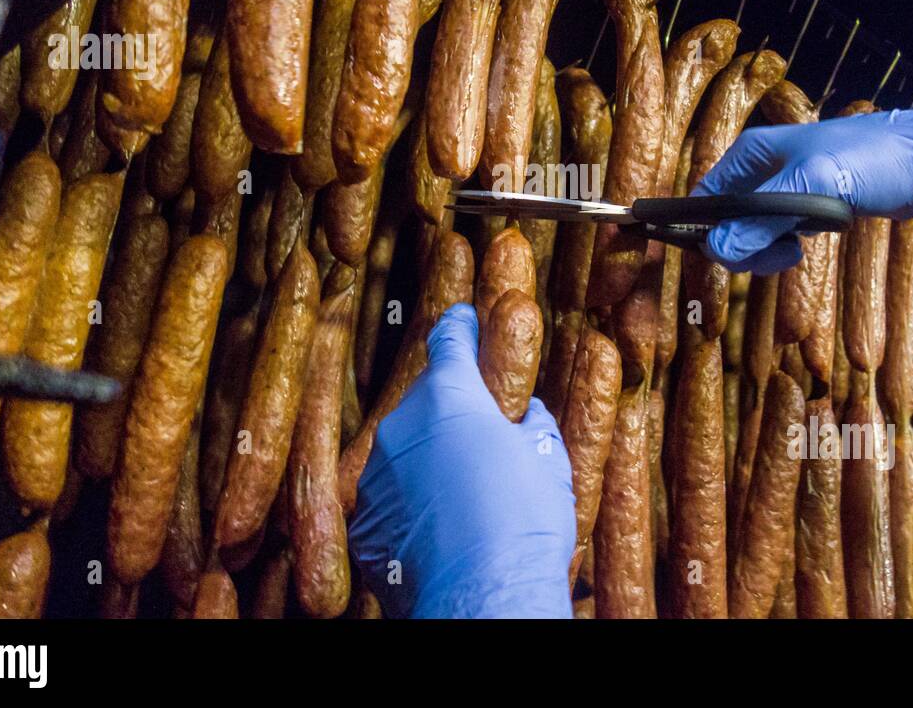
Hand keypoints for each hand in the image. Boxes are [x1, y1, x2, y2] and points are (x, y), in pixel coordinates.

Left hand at [348, 303, 575, 618]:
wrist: (485, 594)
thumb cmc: (524, 520)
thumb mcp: (548, 457)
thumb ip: (533, 425)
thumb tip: (529, 418)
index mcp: (450, 396)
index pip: (450, 340)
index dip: (460, 325)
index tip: (463, 318)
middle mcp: (402, 426)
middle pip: (426, 402)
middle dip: (451, 412)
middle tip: (483, 434)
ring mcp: (376, 477)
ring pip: (403, 453)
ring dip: (428, 462)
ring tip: (466, 496)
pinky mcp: (364, 524)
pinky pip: (389, 502)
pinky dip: (410, 508)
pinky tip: (442, 529)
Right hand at [695, 105, 912, 274]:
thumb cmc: (869, 159)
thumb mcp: (812, 187)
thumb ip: (763, 220)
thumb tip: (717, 250)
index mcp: (752, 153)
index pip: (706, 196)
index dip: (705, 229)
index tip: (722, 257)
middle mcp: (761, 168)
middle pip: (726, 220)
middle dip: (742, 245)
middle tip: (776, 255)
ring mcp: (783, 188)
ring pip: (751, 232)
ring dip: (764, 250)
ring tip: (795, 251)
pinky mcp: (804, 205)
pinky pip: (776, 234)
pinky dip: (783, 246)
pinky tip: (804, 246)